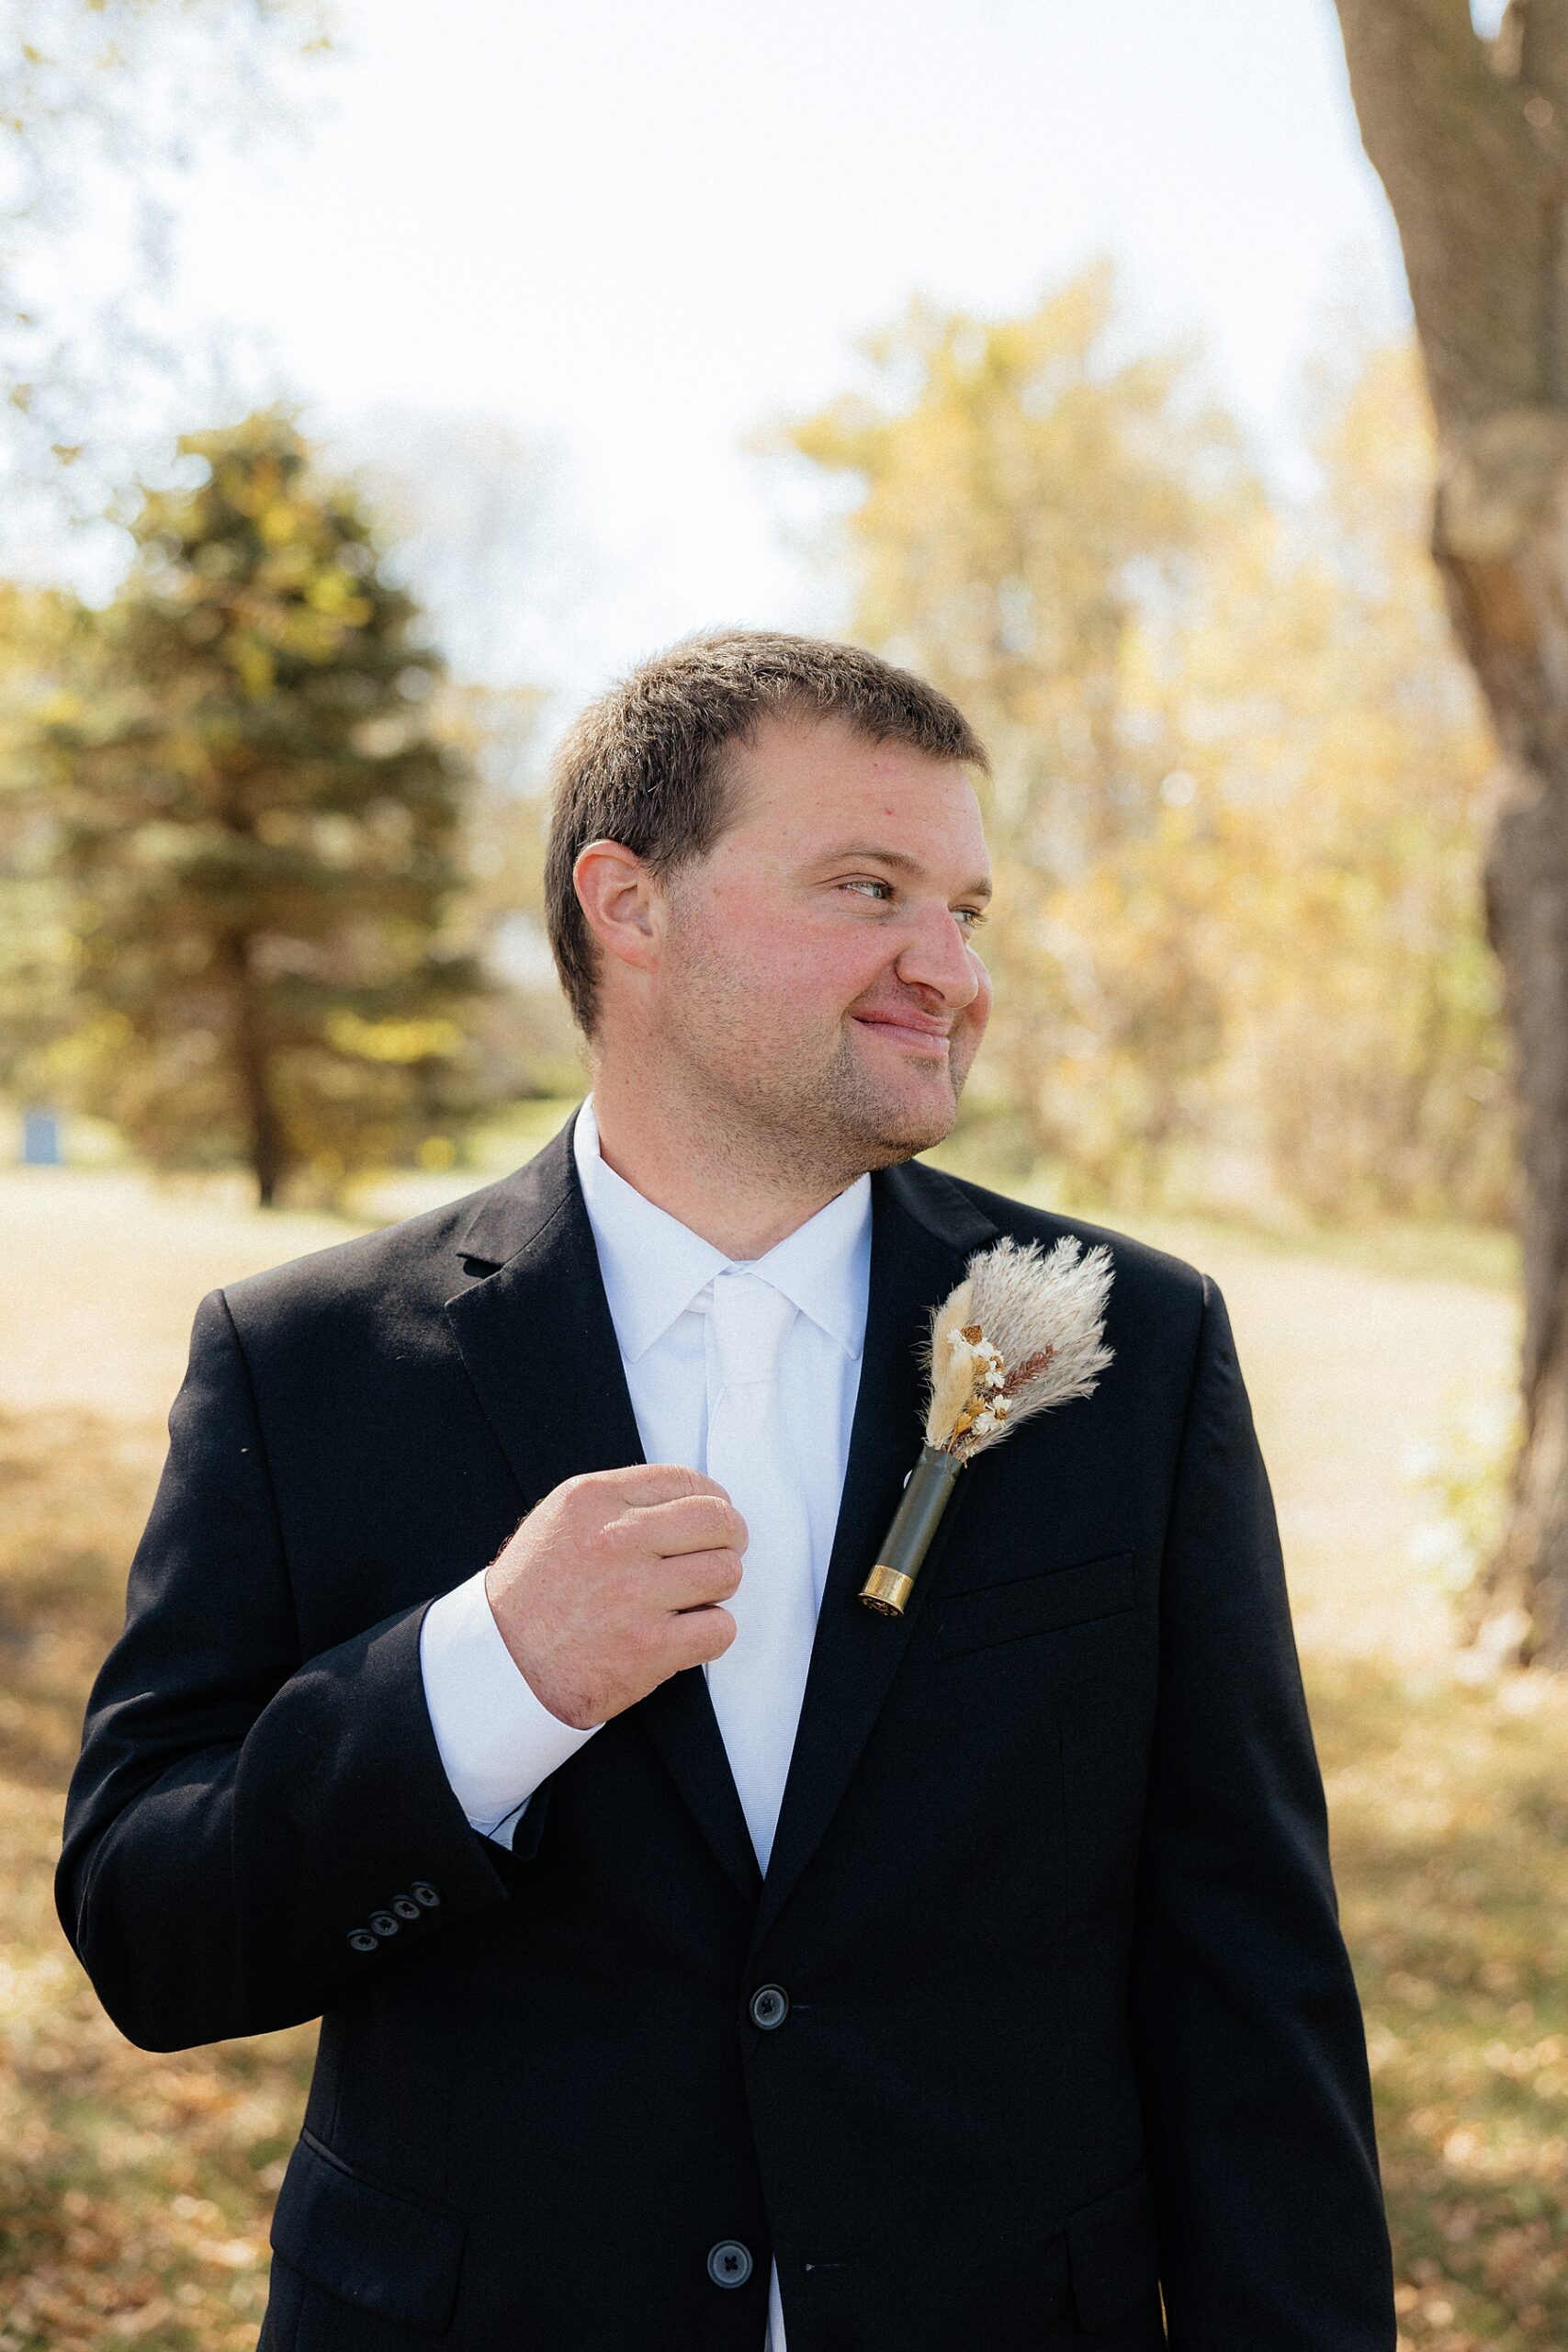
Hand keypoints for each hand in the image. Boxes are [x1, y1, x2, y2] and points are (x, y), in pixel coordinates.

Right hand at [484, 1463, 744, 1729]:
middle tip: (718, 1555)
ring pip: (726, 1573)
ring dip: (719, 1588)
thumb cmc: (534, 1592)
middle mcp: (615, 1540)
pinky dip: (712, 1633)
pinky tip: (685, 1633)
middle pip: (719, 1521)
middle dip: (729, 1539)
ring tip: (694, 1598)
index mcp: (594, 1499)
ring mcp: (633, 1595)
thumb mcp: (561, 1520)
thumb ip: (620, 1500)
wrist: (500, 1664)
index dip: (712, 1500)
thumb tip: (693, 1496)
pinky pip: (720, 1628)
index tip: (710, 1521)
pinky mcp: (648, 1648)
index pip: (687, 1480)